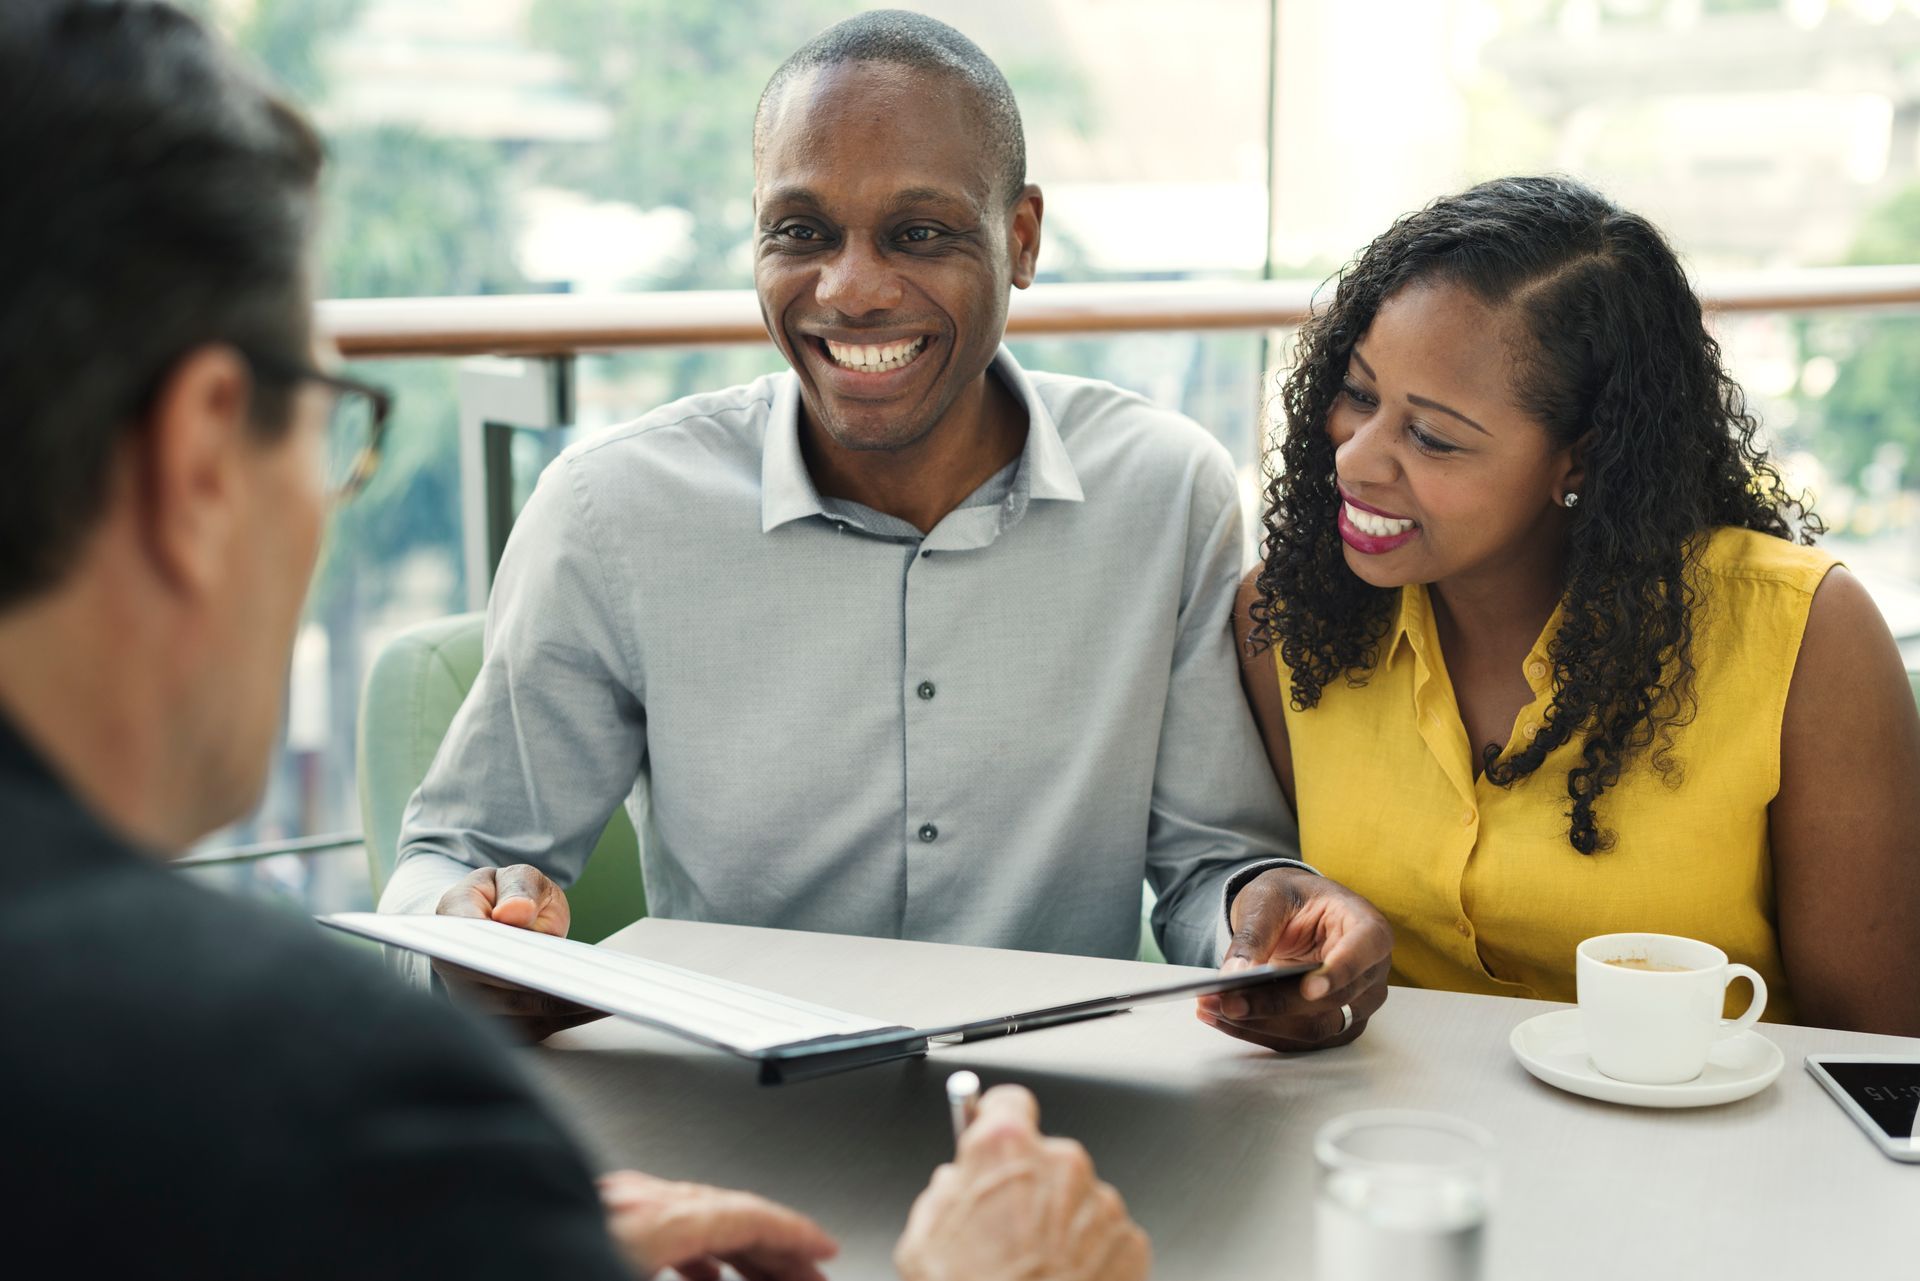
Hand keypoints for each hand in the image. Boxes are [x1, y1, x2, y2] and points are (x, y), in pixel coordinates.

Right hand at [433, 864, 599, 1041]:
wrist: (493, 919)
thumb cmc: (500, 897)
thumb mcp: (513, 876)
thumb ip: (517, 888)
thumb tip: (515, 912)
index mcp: (450, 927)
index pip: (472, 949)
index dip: (507, 959)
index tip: (546, 960)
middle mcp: (455, 973)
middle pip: (502, 995)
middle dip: (550, 993)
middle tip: (593, 985)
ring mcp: (474, 1004)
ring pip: (520, 1020)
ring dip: (566, 1010)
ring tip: (608, 994)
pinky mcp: (500, 1023)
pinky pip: (536, 1028)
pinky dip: (569, 1018)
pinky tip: (600, 1004)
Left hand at [599, 1170, 837, 1280]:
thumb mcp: (642, 1280)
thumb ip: (706, 1275)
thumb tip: (766, 1278)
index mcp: (652, 1222)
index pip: (747, 1214)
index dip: (796, 1232)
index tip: (824, 1248)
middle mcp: (637, 1201)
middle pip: (729, 1212)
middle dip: (776, 1246)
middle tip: (808, 1275)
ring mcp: (616, 1204)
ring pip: (700, 1213)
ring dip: (741, 1246)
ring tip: (769, 1277)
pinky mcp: (600, 1215)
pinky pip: (669, 1220)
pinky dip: (701, 1244)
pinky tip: (708, 1272)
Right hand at [894, 1085, 1149, 1280]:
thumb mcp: (922, 1243)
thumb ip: (943, 1194)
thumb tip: (953, 1186)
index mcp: (1005, 1151)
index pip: (1009, 1101)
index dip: (998, 1118)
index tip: (994, 1129)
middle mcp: (1060, 1164)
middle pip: (1045, 1156)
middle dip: (1028, 1185)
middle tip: (1006, 1230)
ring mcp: (1101, 1202)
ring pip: (1077, 1198)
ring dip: (1060, 1223)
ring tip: (1035, 1266)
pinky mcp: (1130, 1240)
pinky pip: (1104, 1234)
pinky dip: (1088, 1253)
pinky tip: (1062, 1279)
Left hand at [1197, 867, 1392, 1050]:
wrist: (1294, 913)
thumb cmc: (1291, 898)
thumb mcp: (1269, 898)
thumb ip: (1255, 933)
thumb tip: (1234, 974)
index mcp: (1368, 929)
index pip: (1364, 953)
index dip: (1340, 973)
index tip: (1309, 988)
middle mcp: (1369, 974)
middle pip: (1331, 1001)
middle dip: (1275, 1004)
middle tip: (1227, 999)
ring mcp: (1355, 1007)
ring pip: (1313, 1029)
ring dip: (1259, 1024)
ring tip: (1211, 1007)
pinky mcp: (1332, 1027)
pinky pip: (1296, 1040)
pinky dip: (1256, 1031)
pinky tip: (1220, 1016)